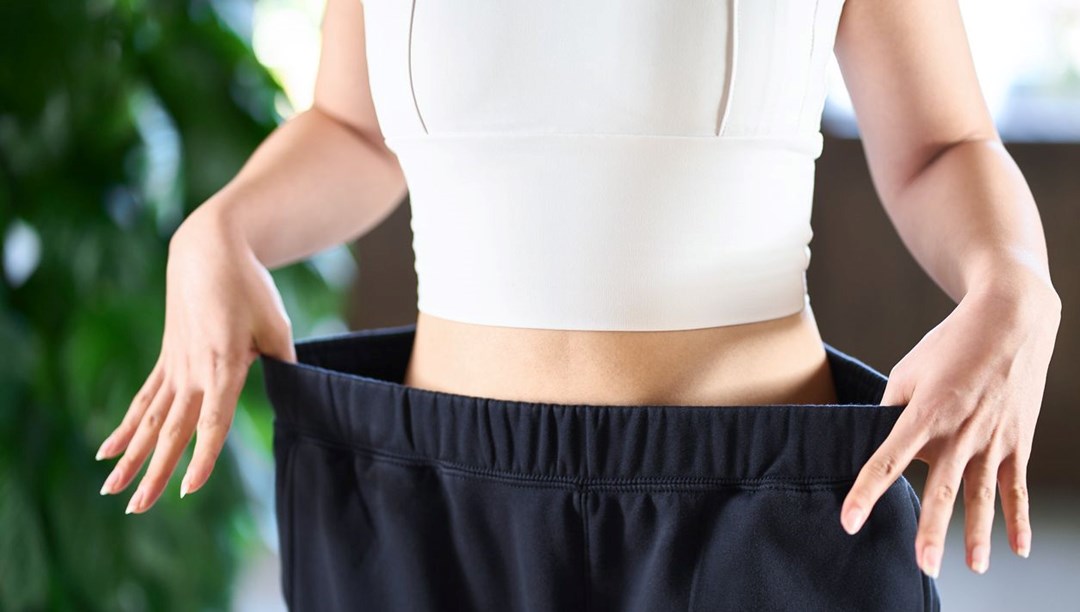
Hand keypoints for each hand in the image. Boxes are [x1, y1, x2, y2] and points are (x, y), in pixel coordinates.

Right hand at [95, 203, 296, 512]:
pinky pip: (142, 399)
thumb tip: (295, 391)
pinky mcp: (167, 360)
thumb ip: (283, 361)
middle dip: (154, 472)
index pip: (212, 421)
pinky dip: (124, 426)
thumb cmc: (250, 288)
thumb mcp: (276, 324)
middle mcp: (193, 371)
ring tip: (110, 491)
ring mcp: (174, 366)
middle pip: (171, 430)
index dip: (201, 456)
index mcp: (223, 365)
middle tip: (136, 509)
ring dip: (130, 458)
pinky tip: (106, 451)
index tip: (189, 487)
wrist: (209, 252)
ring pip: (148, 421)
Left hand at [839, 268, 1060, 577]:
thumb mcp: (908, 371)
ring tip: (970, 567)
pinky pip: (1017, 487)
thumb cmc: (950, 345)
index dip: (866, 492)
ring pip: (983, 496)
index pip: (888, 460)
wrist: (1010, 320)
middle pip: (943, 489)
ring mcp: (993, 439)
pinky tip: (1017, 548)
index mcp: (925, 412)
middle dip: (932, 530)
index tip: (850, 521)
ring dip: (976, 535)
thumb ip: (891, 410)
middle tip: (924, 566)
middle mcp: (961, 431)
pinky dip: (1019, 520)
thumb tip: (876, 441)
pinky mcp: (1017, 441)